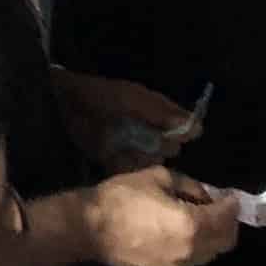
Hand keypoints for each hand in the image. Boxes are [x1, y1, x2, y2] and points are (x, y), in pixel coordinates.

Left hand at [54, 71, 198, 169]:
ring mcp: (133, 145)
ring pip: (150, 161)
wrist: (66, 104)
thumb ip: (163, 114)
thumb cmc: (103, 96)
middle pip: (168, 148)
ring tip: (124, 147)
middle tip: (142, 140)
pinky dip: (124, 165)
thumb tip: (199, 130)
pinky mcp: (116, 159)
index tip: (172, 139)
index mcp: (156, 111)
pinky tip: (114, 156)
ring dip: (140, 158)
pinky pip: (130, 169)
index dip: (181, 135)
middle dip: (158, 148)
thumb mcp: (134, 100)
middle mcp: (149, 129)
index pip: (182, 127)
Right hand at [84, 165, 239, 265]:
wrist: (90, 228)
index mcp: (191, 225)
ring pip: (211, 254)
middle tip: (221, 208)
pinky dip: (197, 247)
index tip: (231, 196)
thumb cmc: (122, 197)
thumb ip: (189, 187)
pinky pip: (192, 261)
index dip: (231, 205)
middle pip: (225, 242)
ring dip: (213, 236)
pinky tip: (183, 233)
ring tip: (202, 218)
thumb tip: (205, 196)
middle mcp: (191, 252)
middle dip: (228, 223)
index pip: (225, 218)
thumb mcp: (159, 178)